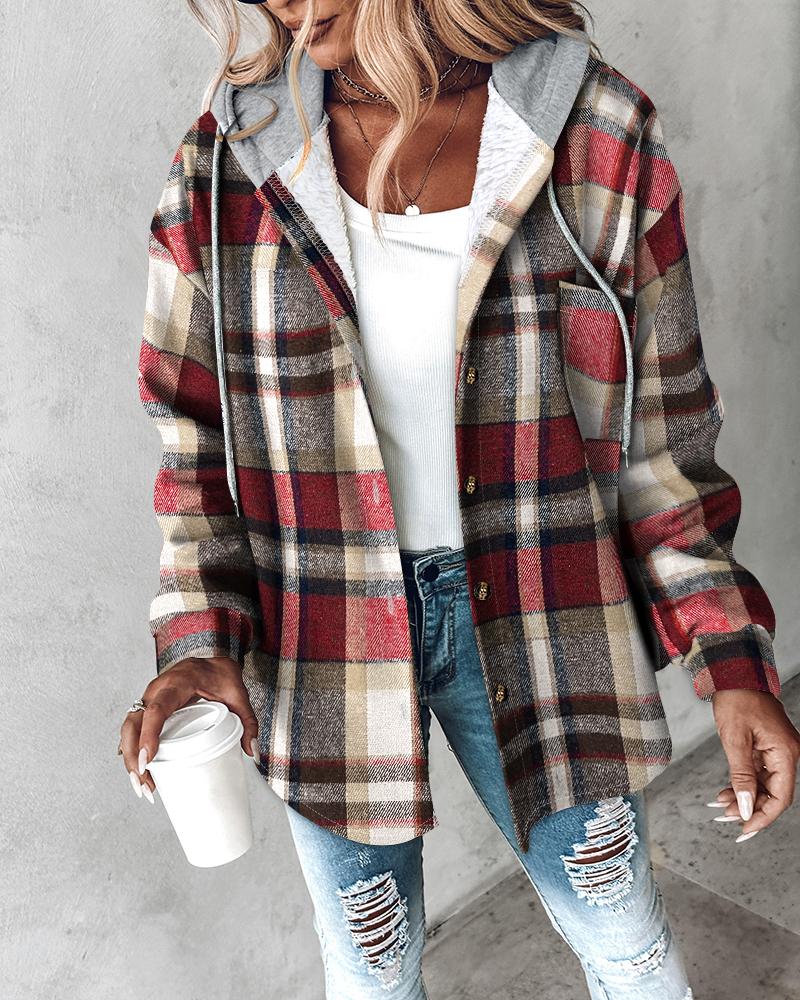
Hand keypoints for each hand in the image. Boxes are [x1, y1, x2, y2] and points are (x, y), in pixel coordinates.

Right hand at [118, 656, 259, 800]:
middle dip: (134, 756)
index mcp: (177, 683)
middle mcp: (157, 689)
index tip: (148, 760)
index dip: (149, 735)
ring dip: (130, 758)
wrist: (213, 662)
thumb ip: (248, 722)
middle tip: (144, 783)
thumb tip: (252, 752)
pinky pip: (134, 728)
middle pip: (134, 723)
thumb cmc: (222, 676)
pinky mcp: (148, 706)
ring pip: (129, 727)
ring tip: (143, 786)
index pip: (157, 709)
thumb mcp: (239, 695)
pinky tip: (140, 774)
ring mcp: (149, 697)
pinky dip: (133, 751)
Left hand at [708, 689, 799, 840]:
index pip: (781, 797)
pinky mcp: (767, 746)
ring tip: (720, 804)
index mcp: (786, 753)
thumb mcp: (735, 739)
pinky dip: (742, 783)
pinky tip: (725, 792)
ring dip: (743, 797)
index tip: (744, 829)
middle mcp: (787, 753)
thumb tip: (745, 808)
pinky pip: (758, 773)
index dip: (762, 816)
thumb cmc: (736, 699)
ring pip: (764, 785)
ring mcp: (777, 750)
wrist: (733, 673)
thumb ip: (741, 776)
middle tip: (724, 817)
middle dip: (749, 808)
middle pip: (773, 793)